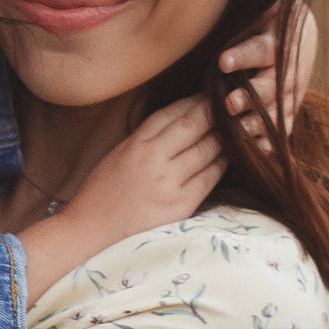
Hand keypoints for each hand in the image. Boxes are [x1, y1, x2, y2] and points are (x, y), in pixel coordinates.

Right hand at [61, 95, 222, 242]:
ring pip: (207, 149)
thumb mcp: (118, 155)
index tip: (208, 94)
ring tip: (237, 126)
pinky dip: (223, 163)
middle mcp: (153, 160)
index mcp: (135, 144)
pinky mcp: (181, 205)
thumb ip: (146, 138)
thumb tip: (179, 121)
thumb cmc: (102, 195)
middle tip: (232, 104)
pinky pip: (210, 177)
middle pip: (193, 126)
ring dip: (225, 136)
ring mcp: (168, 183)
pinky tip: (231, 155)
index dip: (194, 101)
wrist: (91, 234)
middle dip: (215, 112)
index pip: (171, 113)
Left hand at [220, 0, 318, 162]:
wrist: (302, 31)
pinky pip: (285, 127)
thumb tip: (210, 0)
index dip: (243, 56)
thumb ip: (243, 11)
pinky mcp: (292, 107)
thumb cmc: (267, 18)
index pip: (260, 49)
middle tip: (229, 104)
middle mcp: (289, 70)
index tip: (223, 61)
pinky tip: (258, 151)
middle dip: (251, 96)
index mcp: (278, 42)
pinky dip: (272, 140)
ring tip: (238, 131)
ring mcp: (293, 91)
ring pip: (279, 111)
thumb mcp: (260, 8)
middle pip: (272, 86)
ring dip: (259, 122)